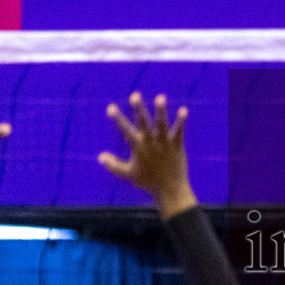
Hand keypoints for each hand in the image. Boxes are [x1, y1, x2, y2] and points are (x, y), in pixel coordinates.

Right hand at [100, 92, 196, 218]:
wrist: (169, 189)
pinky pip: (179, 131)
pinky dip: (181, 121)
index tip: (110, 107)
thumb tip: (100, 157)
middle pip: (143, 122)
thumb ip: (113, 165)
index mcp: (138, 147)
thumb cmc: (148, 181)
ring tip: (160, 97)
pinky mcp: (177, 145)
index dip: (117, 119)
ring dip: (161, 111)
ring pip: (162, 124)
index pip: (124, 130)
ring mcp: (164, 143)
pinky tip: (184, 109)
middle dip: (138, 109)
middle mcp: (150, 142)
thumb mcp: (128, 174)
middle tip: (135, 95)